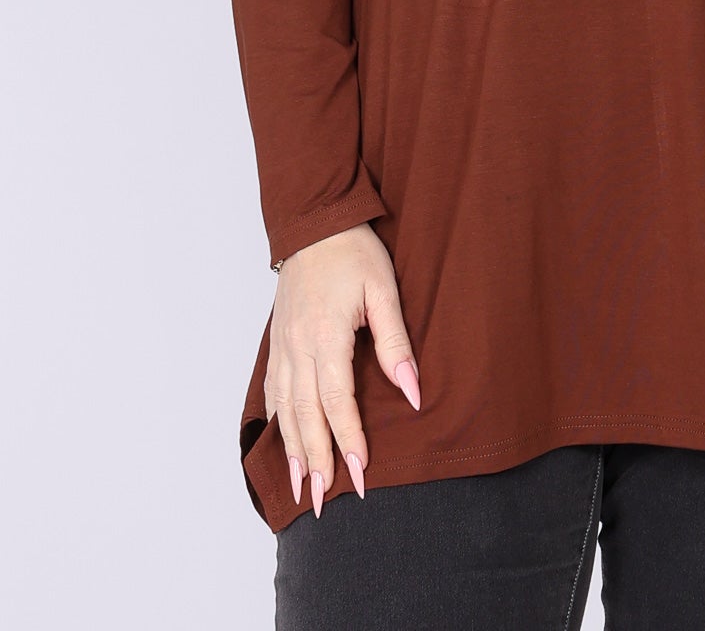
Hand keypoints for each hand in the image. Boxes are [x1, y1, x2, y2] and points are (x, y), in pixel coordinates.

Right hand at [265, 222, 420, 515]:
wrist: (315, 222)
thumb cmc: (354, 252)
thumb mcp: (384, 291)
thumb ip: (396, 344)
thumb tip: (413, 392)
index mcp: (325, 334)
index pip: (336, 400)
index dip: (349, 439)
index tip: (360, 473)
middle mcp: (297, 345)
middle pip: (306, 415)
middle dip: (318, 460)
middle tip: (326, 501)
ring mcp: (283, 344)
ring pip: (286, 408)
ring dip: (294, 450)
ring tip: (303, 487)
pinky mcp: (277, 340)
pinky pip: (273, 390)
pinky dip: (278, 422)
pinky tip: (283, 442)